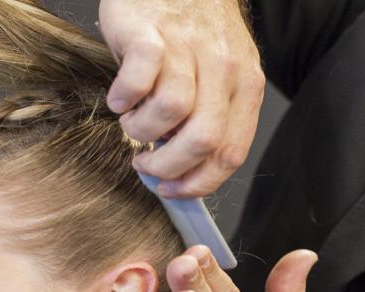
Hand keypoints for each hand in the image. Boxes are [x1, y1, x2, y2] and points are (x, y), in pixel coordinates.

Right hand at [98, 0, 265, 198]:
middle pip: (203, 140)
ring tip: (132, 123)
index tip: (174, 190)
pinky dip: (124, 99)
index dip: (200, 182)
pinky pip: (138, 80)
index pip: (231, 152)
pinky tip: (119, 98)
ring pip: (171, 113)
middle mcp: (222, 68)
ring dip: (142, 132)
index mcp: (245, 84)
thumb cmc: (194, 27)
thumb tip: (186, 168)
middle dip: (169, 167)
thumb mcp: (221, 69)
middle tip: (146, 166)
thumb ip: (212, 114)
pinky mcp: (150, 34)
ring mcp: (187, 49)